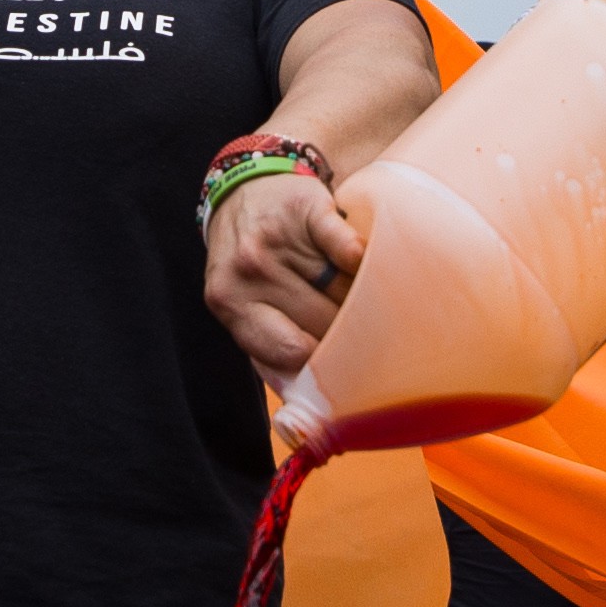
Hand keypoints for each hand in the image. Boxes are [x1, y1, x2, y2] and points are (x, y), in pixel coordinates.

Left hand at [205, 171, 361, 388]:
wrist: (247, 186)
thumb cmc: (253, 264)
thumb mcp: (245, 307)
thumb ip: (270, 354)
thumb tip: (307, 420)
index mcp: (229, 305)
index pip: (291, 352)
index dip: (325, 365)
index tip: (348, 372)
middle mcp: (248, 272)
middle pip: (323, 323)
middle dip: (351, 334)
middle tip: (373, 339)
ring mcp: (277, 240)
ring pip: (342, 291)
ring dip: (364, 301)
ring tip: (375, 304)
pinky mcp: (307, 211)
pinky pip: (348, 248)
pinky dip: (364, 261)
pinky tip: (368, 265)